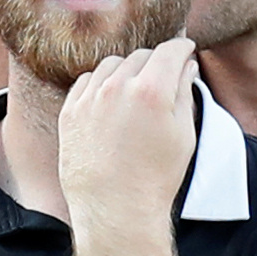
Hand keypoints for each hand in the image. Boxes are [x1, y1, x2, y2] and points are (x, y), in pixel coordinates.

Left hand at [58, 40, 199, 232]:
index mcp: (153, 90)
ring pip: (112, 64)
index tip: (186, 50)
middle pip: (142, 55)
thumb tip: (185, 66)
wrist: (115, 207)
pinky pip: (87, 81)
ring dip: (127, 71)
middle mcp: (118, 86)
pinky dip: (102, 84)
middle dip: (157, 63)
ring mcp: (90, 97)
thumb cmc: (156, 176)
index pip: (170, 51)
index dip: (182, 48)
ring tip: (136, 92)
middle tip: (164, 79)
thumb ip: (184, 93)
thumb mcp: (183, 135)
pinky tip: (111, 101)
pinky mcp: (70, 111)